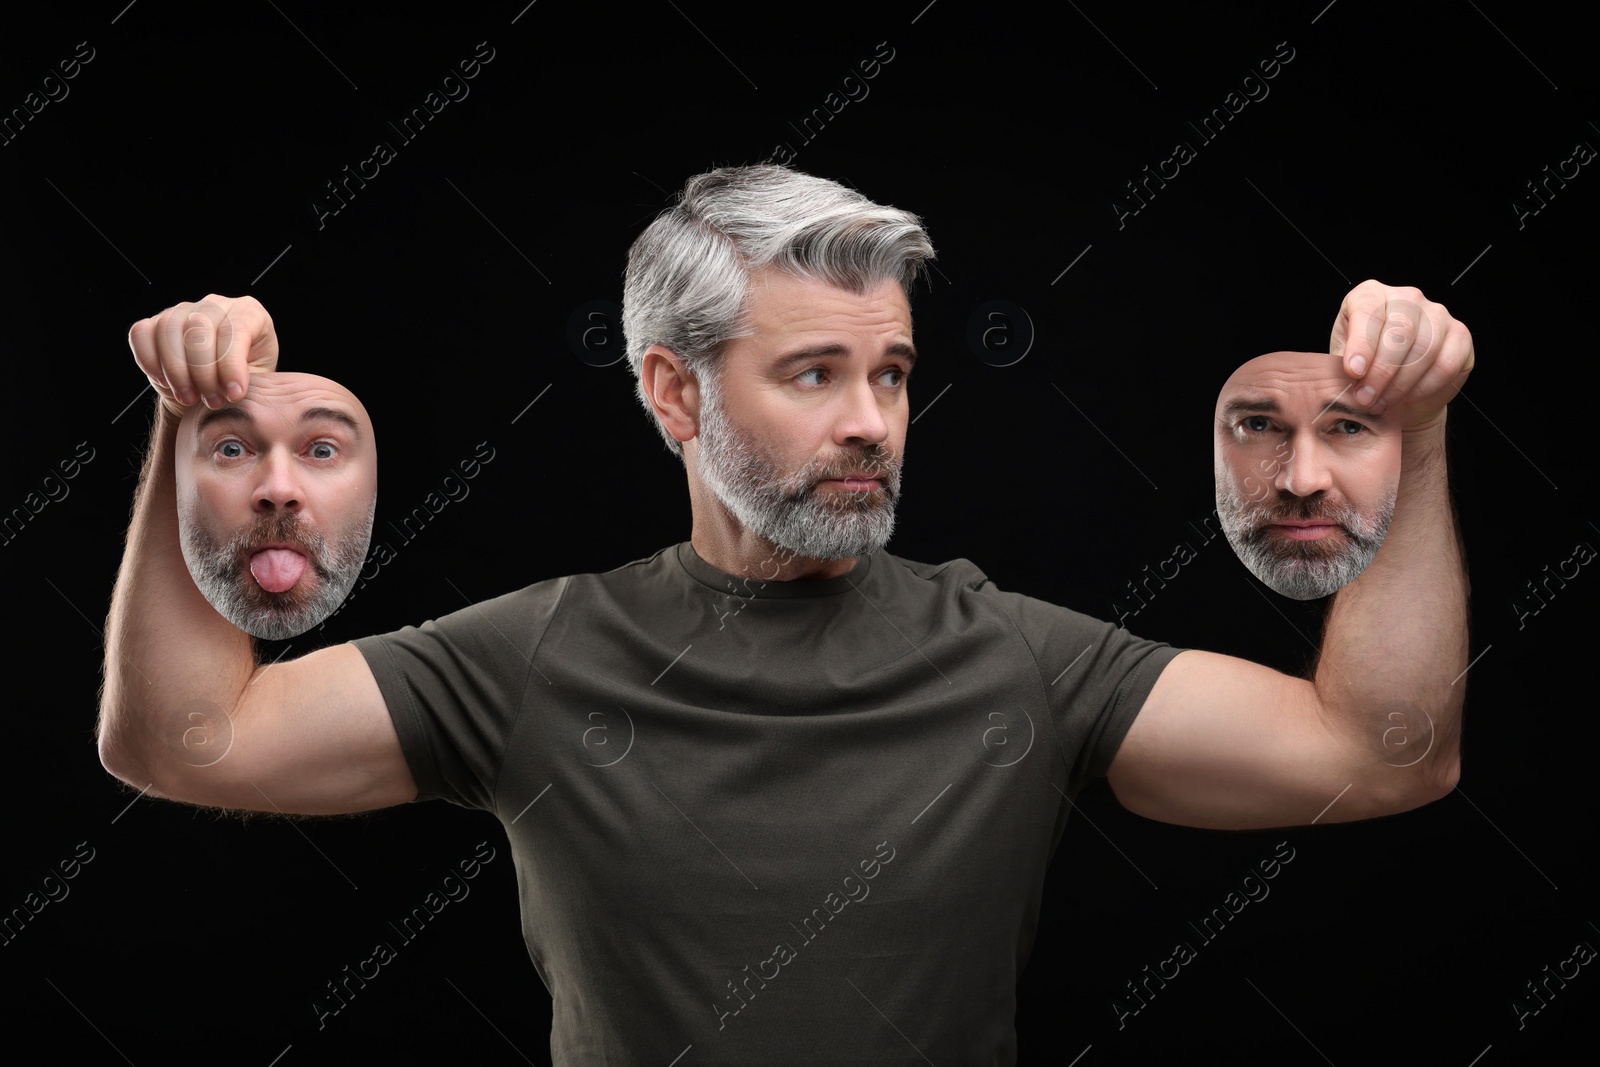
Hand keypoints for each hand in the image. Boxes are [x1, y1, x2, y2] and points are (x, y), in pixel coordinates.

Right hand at [128, 294, 278, 417]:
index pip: (235, 330)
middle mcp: (215, 305)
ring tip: (190, 398)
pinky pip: (141, 333)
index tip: (234, 395)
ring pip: (169, 329)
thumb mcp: (260, 382)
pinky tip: (165, 383)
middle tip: (213, 401)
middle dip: (203, 372)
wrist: (216, 390)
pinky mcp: (155, 322)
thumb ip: (251, 381)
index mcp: (249, 312)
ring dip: (176, 370)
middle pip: (199, 328)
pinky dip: (149, 360)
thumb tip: (234, 390)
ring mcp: (183, 309)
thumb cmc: (243, 383)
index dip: (232, 365)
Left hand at [1328, 281, 1473, 432]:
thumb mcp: (1342, 361)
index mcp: (1371, 294)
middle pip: (1400, 331)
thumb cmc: (1364, 368)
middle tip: (1366, 398)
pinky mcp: (1460, 336)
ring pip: (1424, 349)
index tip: (1353, 372)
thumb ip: (1343, 363)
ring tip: (1382, 403)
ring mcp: (1438, 313)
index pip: (1369, 311)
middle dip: (1381, 371)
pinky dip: (1425, 387)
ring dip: (1401, 383)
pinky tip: (1408, 398)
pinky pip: (1445, 364)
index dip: (1362, 344)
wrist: (1395, 388)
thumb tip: (1349, 375)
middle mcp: (1407, 297)